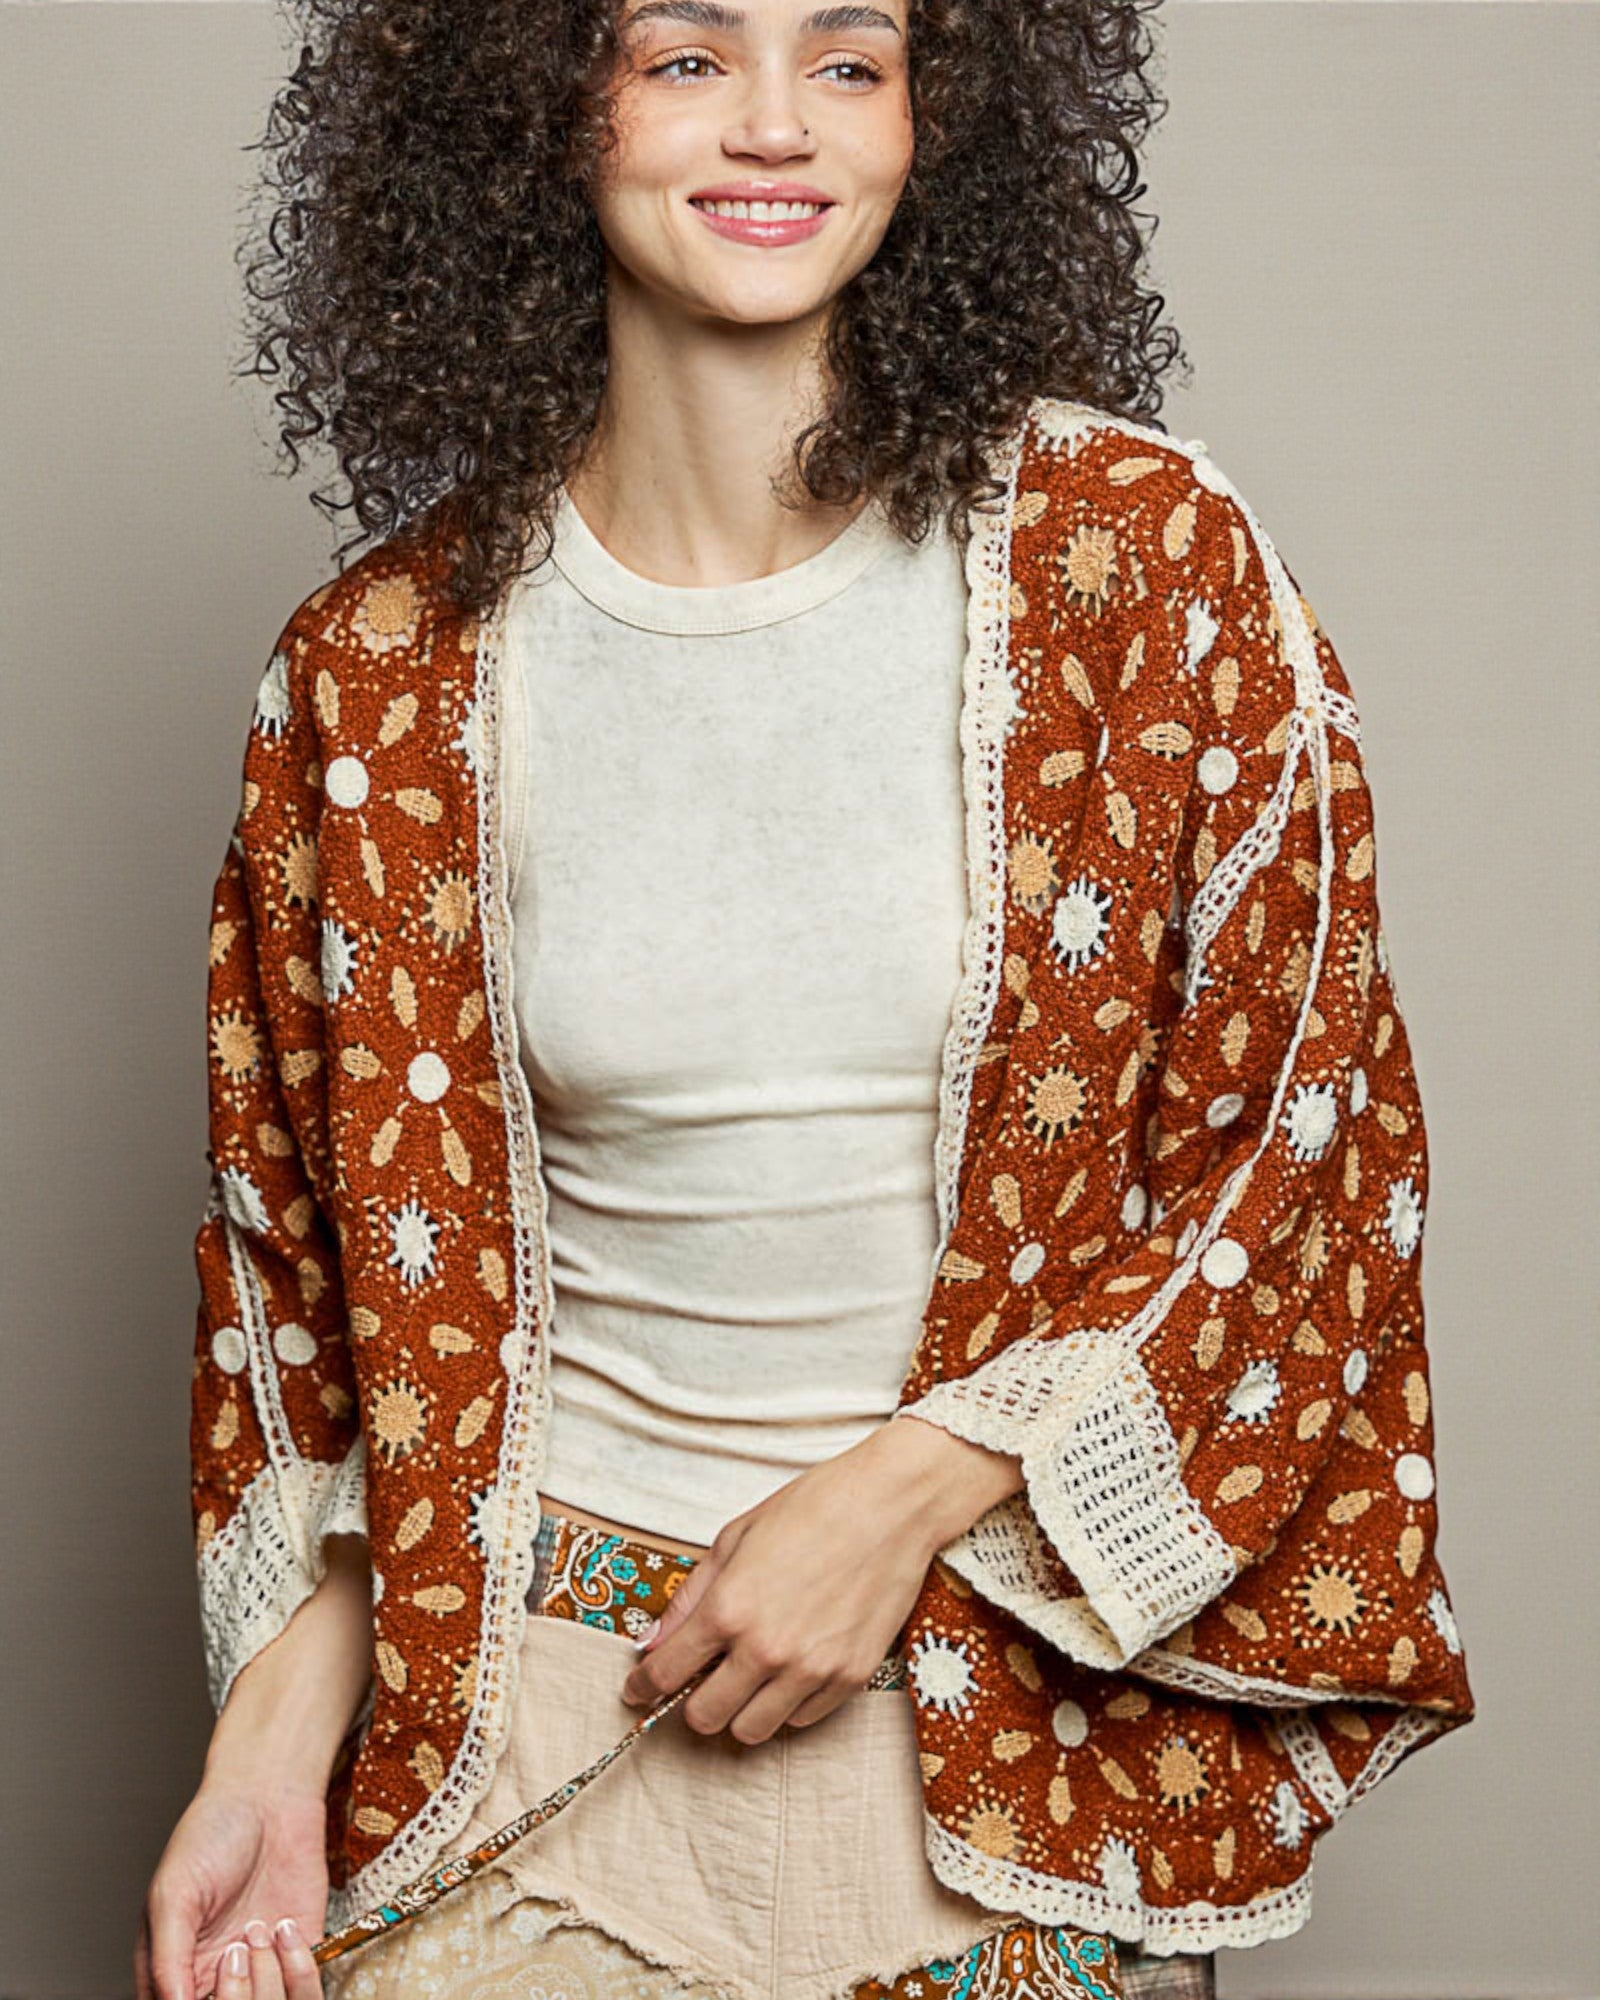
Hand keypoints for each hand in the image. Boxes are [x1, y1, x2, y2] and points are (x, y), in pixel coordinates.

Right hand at [134, 1775, 329, 1999]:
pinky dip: (300, 1970)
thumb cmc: (211, 1834)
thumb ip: (167, 1957)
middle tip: (235, 1949)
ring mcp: (262, 1969)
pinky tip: (285, 1925)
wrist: (270, 1795)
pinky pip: (307, 1992)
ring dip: (266, 1985)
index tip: (210, 1981)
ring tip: (257, 1929)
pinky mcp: (302, 1952)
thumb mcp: (173, 1892)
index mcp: (175, 1972)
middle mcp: (217, 1979)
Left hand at [618, 1412, 1021, 1743]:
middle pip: (705, 1718)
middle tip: (701, 1680)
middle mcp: (766, 1649)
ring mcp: (811, 1670)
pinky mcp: (849, 1678)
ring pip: (751, 1731)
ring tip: (747, 1678)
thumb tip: (656, 1641)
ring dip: (740, 1710)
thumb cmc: (814, 1508)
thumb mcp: (736, 1537)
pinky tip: (790, 1668)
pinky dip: (787, 1704)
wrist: (891, 1505)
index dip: (643, 1686)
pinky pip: (802, 1721)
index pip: (666, 1673)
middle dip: (693, 1702)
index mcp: (729, 1608)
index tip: (638, 1690)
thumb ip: (691, 1596)